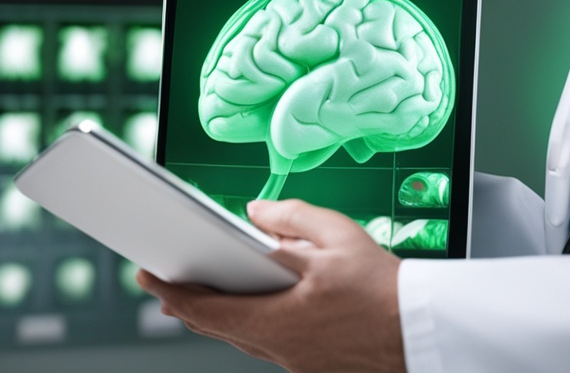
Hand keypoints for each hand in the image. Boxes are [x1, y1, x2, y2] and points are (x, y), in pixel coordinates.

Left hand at [137, 199, 405, 372]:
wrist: (422, 329)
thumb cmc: (384, 289)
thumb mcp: (337, 236)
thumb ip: (289, 217)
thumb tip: (255, 211)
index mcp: (276, 318)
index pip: (205, 307)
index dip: (170, 290)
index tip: (147, 276)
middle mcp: (280, 346)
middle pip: (220, 327)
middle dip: (189, 304)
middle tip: (166, 284)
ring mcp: (297, 360)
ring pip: (245, 337)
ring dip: (221, 315)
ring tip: (205, 294)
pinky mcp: (315, 364)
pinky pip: (271, 343)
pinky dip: (254, 324)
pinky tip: (261, 308)